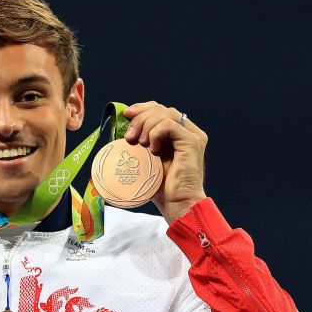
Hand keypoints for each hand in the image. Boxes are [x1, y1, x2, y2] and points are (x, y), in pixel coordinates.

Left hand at [122, 102, 206, 223]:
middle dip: (140, 117)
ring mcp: (192, 135)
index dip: (142, 108)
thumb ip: (138, 142)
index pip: (160, 109)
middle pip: (161, 109)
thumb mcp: (144, 159)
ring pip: (165, 114)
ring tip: (139, 144)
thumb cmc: (160, 186)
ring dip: (145, 126)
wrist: (176, 203)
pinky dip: (155, 134)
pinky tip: (152, 150)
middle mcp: (187, 131)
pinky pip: (169, 125)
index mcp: (177, 133)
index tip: (126, 115)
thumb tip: (118, 129)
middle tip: (129, 137)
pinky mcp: (192, 141)